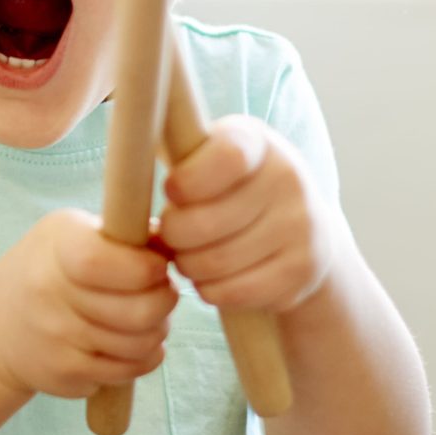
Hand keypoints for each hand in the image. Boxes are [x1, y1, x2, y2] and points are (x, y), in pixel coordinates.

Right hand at [0, 208, 176, 399]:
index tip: (157, 266)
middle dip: (165, 302)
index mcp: (56, 247)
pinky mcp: (64, 375)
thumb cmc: (49, 269)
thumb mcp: (74, 234)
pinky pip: (127, 372)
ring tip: (146, 318)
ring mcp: (55, 340)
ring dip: (157, 332)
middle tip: (162, 293)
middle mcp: (49, 294)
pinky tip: (129, 343)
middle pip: (139, 311)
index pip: (105, 263)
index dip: (146, 268)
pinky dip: (141, 358)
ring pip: (140, 345)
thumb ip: (124, 235)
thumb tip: (177, 242)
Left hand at [159, 114, 343, 313]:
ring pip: (214, 262)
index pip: (225, 157)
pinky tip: (212, 276)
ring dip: (188, 265)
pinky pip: (232, 291)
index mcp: (256, 143)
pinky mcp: (301, 271)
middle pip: (205, 222)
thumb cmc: (231, 188)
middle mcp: (288, 180)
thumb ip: (177, 150)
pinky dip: (210, 289)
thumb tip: (131, 153)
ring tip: (191, 254)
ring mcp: (301, 227)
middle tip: (172, 234)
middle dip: (175, 234)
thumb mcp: (210, 157)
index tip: (172, 191)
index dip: (188, 181)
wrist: (305, 232)